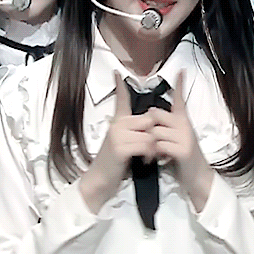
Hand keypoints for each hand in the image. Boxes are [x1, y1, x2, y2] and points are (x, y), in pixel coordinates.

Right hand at [79, 71, 154, 212]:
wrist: (100, 180)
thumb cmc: (114, 163)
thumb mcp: (122, 144)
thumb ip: (133, 132)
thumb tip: (149, 127)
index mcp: (117, 122)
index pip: (120, 100)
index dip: (119, 86)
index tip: (117, 73)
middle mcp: (117, 125)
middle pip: (148, 119)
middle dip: (154, 134)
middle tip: (151, 149)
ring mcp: (117, 135)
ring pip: (149, 133)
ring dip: (153, 147)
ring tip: (148, 158)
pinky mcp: (120, 147)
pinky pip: (145, 145)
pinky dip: (149, 154)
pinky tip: (144, 161)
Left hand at [149, 70, 213, 211]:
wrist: (197, 178)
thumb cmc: (183, 159)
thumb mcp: (176, 139)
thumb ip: (166, 127)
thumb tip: (150, 117)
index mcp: (183, 120)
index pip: (180, 99)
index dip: (180, 84)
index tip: (181, 70)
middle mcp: (184, 125)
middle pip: (156, 114)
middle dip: (147, 127)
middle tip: (148, 143)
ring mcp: (185, 136)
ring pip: (155, 130)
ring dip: (149, 144)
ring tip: (152, 155)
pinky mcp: (183, 149)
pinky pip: (159, 144)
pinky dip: (154, 153)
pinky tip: (158, 159)